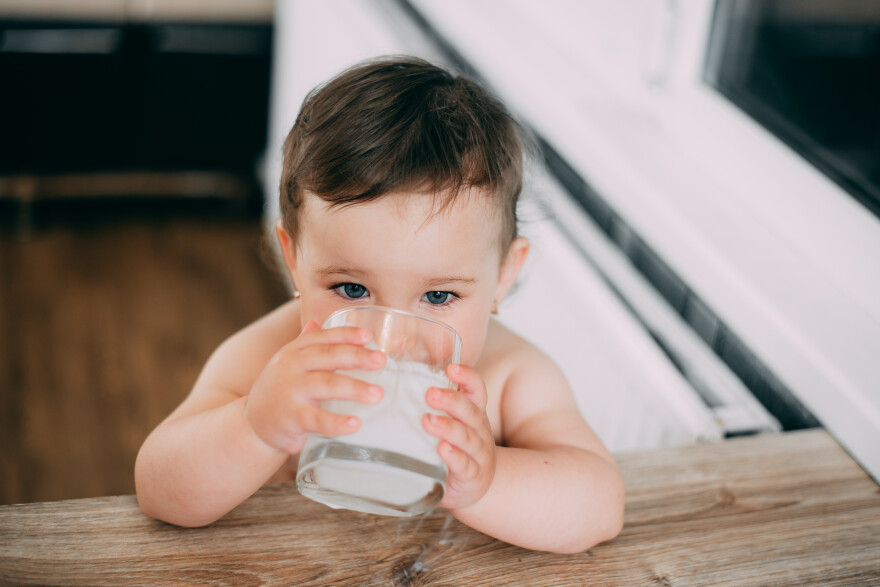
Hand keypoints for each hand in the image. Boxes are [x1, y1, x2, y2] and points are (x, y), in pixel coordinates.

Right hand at [244, 321, 385, 453]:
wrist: (252, 423)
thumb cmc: (278, 390)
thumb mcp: (288, 363)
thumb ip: (304, 344)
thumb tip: (318, 322)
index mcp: (295, 351)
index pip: (323, 338)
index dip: (346, 334)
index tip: (369, 335)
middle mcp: (292, 367)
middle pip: (328, 356)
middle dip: (357, 356)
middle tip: (381, 360)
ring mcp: (291, 392)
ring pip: (326, 385)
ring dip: (354, 388)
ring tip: (378, 394)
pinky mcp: (292, 418)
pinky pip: (317, 419)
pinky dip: (337, 422)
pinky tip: (356, 423)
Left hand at [423, 364, 495, 509]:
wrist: (476, 486)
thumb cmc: (457, 448)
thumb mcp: (452, 424)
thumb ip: (434, 407)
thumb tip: (397, 380)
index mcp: (473, 413)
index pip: (476, 390)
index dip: (467, 377)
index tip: (451, 368)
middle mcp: (479, 430)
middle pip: (469, 410)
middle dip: (450, 400)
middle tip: (430, 394)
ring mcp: (479, 453)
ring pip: (466, 437)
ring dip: (448, 427)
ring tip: (428, 421)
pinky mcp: (473, 476)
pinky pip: (465, 465)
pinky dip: (454, 457)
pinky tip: (442, 449)